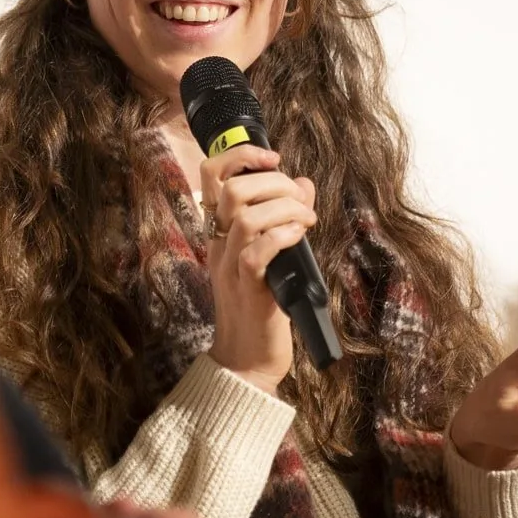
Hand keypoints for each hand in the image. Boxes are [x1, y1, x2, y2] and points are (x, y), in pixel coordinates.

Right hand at [198, 144, 317, 393]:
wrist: (248, 361)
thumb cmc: (262, 308)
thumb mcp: (273, 256)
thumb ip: (285, 217)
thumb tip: (304, 184)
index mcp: (220, 233)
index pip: (212, 176)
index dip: (240, 156)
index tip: (273, 159)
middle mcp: (220, 245)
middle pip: (232, 189)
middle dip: (274, 182)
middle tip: (300, 200)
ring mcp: (230, 267)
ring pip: (245, 216)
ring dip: (285, 208)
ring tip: (306, 220)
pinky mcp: (249, 289)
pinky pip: (257, 251)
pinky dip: (283, 235)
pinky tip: (300, 237)